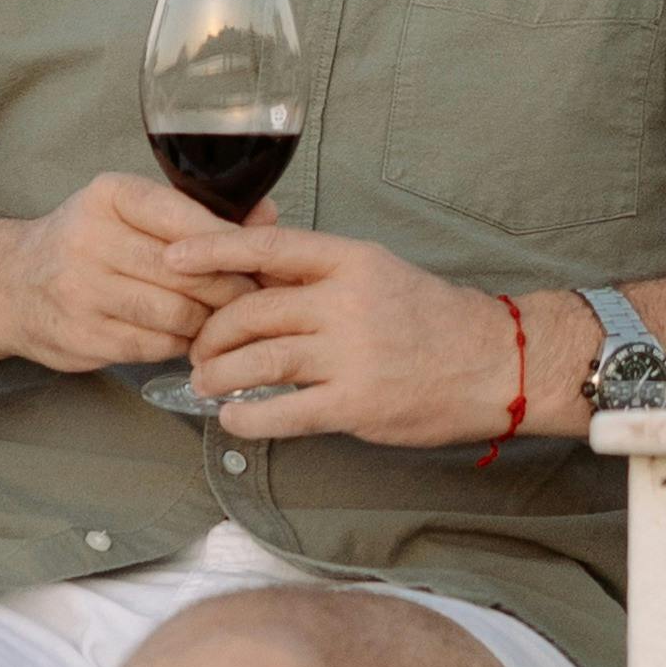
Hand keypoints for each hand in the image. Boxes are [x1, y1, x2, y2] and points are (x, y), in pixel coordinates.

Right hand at [0, 176, 246, 382]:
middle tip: (255, 295)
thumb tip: (268, 217)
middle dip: (231, 287)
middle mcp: (90, 240)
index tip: (258, 258)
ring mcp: (82, 292)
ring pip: (176, 313)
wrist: (9, 284)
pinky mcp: (83, 338)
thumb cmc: (84, 242)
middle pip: (188, 271)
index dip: (231, 244)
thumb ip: (197, 212)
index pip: (186, 218)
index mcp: (109, 196)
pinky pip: (155, 346)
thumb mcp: (130, 210)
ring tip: (224, 318)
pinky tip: (188, 336)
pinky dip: (181, 343)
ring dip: (209, 321)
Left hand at [176, 225, 536, 449]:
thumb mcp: (374, 273)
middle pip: (251, 312)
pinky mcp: (356, 403)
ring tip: (206, 383)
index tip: (171, 259)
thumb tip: (248, 276)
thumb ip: (316, 275)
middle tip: (199, 352)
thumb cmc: (429, 318)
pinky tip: (233, 418)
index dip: (212, 251)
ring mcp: (352, 354)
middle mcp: (347, 302)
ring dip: (219, 375)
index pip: (267, 247)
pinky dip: (247, 417)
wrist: (493, 362)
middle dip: (211, 335)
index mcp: (349, 260)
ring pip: (258, 360)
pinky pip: (283, 411)